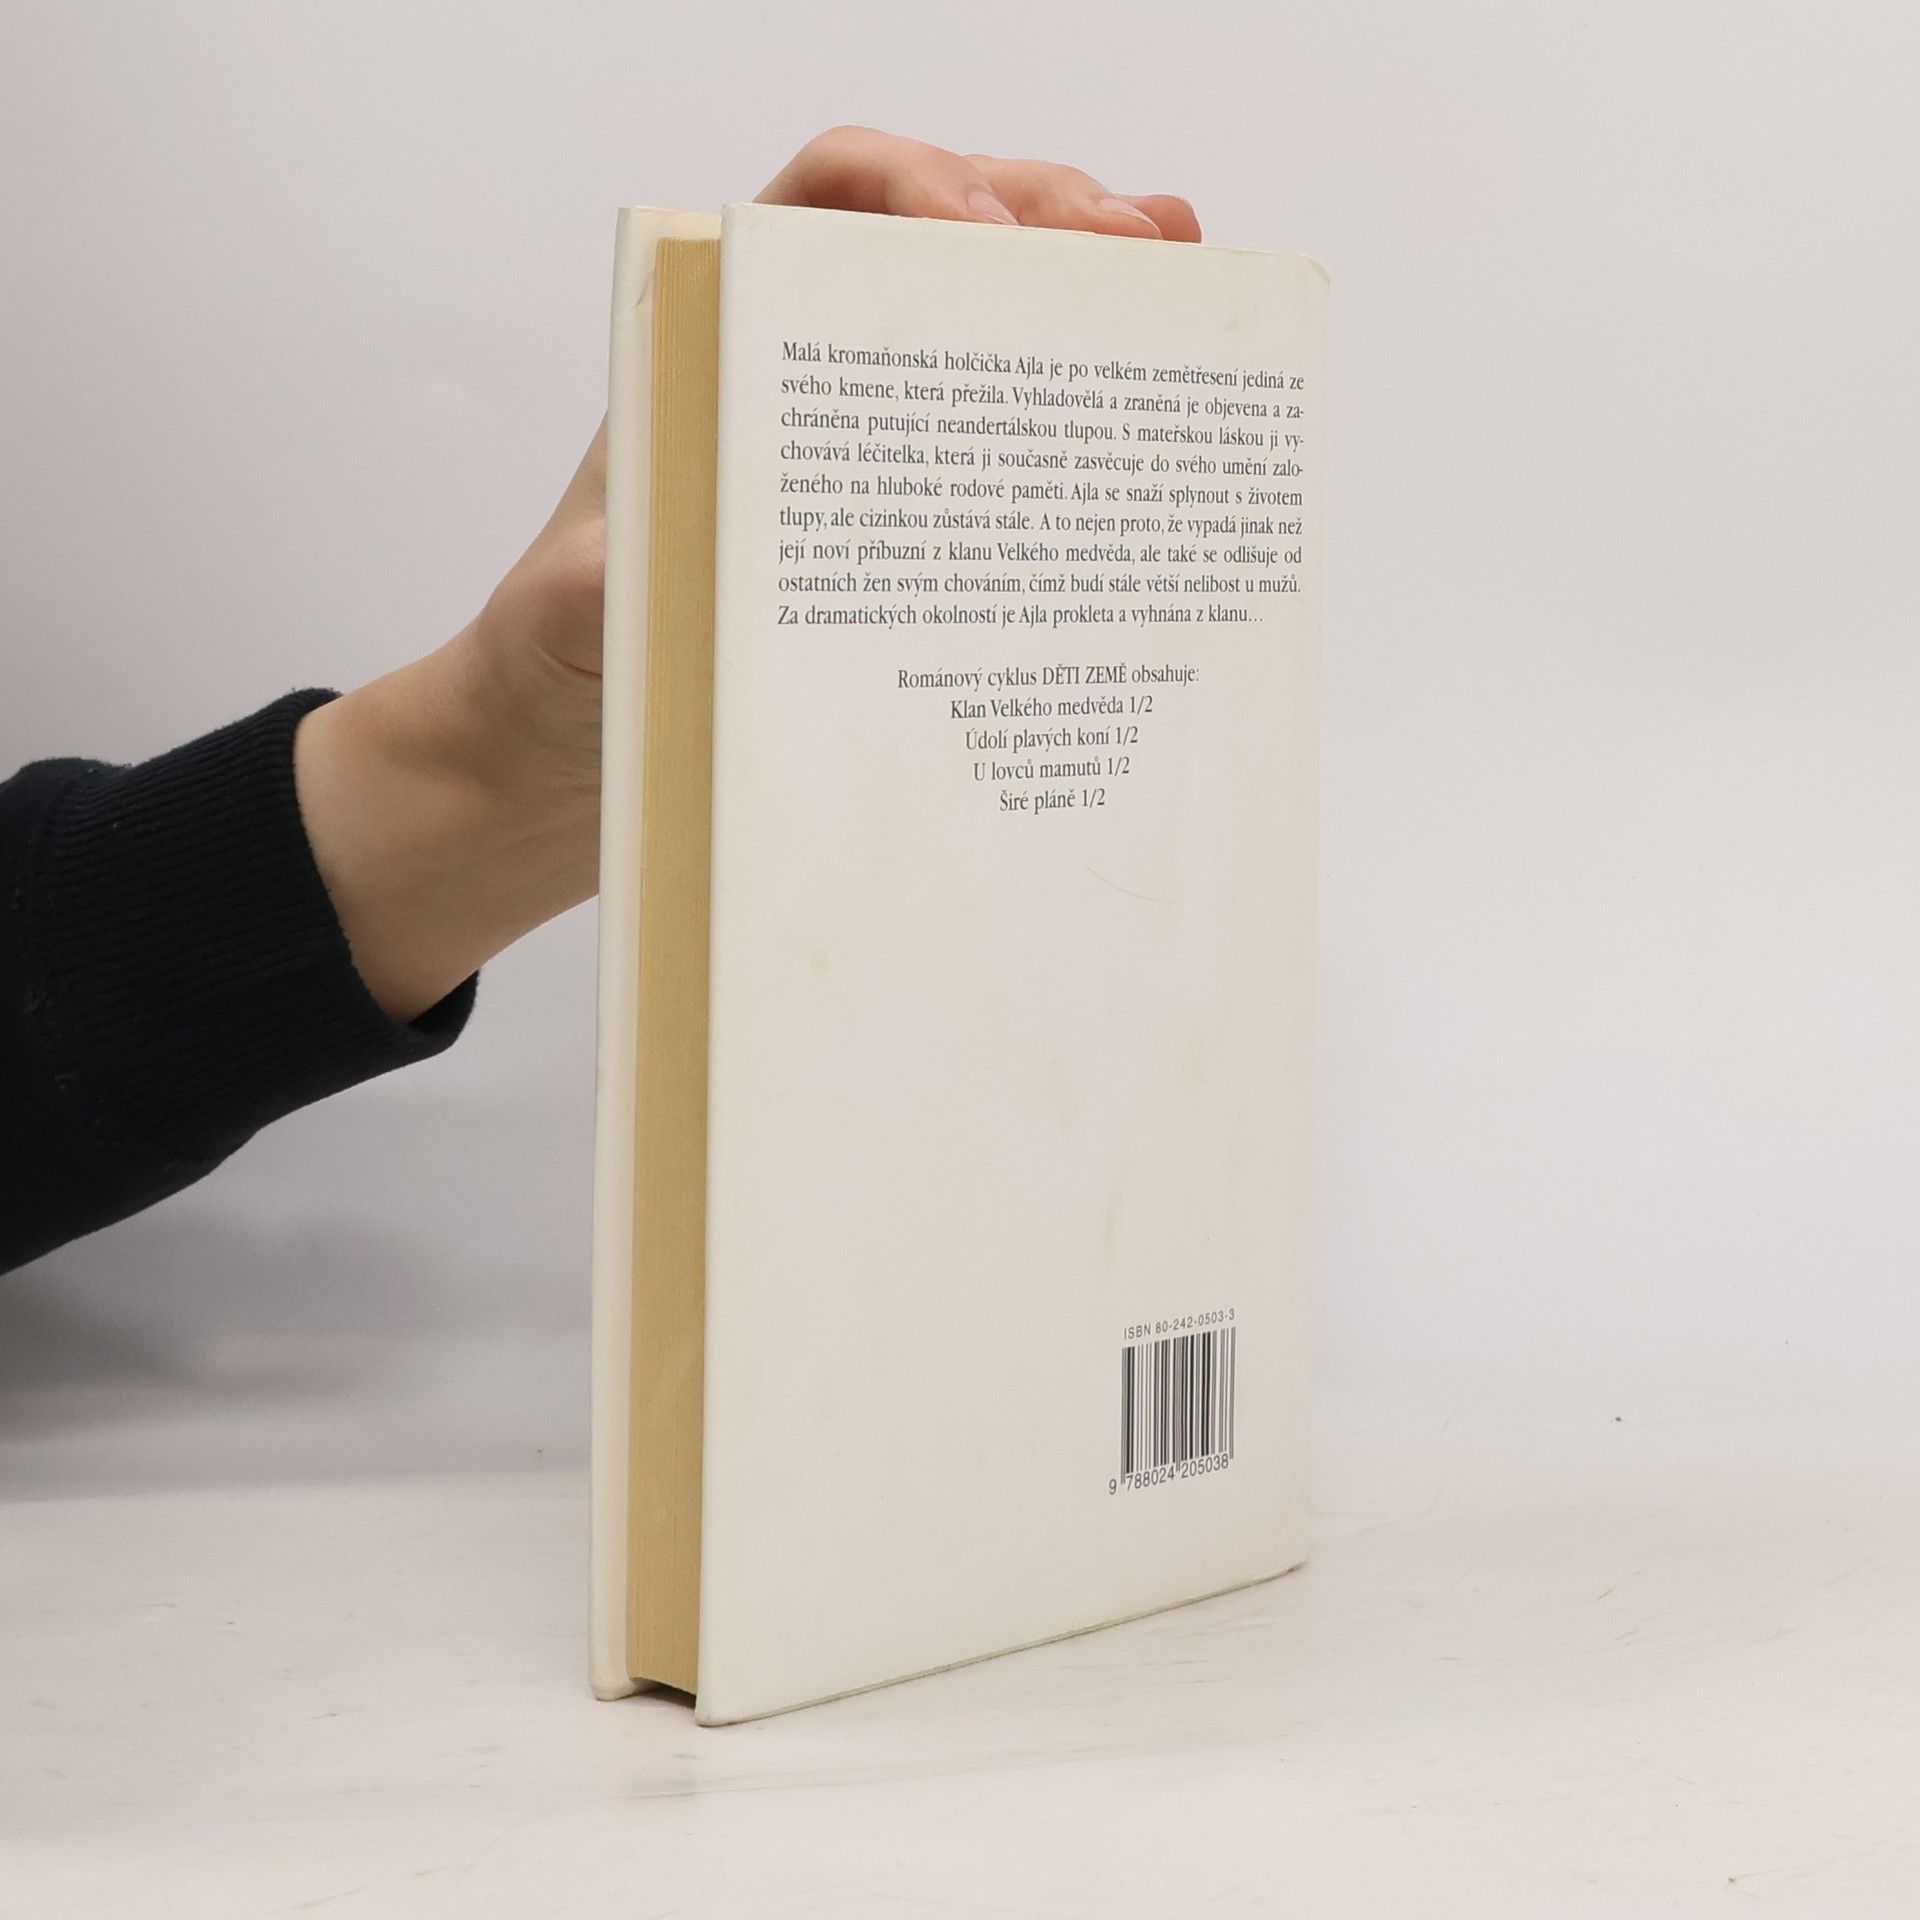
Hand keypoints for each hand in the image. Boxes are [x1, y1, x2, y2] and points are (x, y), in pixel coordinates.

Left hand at [294, 128, 1200, 1019]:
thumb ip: (605, 584)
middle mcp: (800, 368)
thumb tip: (645, 577)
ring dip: (1083, 284)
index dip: (911, 189)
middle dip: (1044, 217)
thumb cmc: (564, 660)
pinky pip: (999, 434)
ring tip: (1179, 276)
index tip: (981, 241)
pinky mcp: (906, 520)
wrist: (572, 745)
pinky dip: (1075, 399)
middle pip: (937, 235)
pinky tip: (1148, 390)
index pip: (822, 202)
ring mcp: (862, 442)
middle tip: (1135, 250)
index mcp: (717, 343)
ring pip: (984, 314)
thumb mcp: (576, 616)